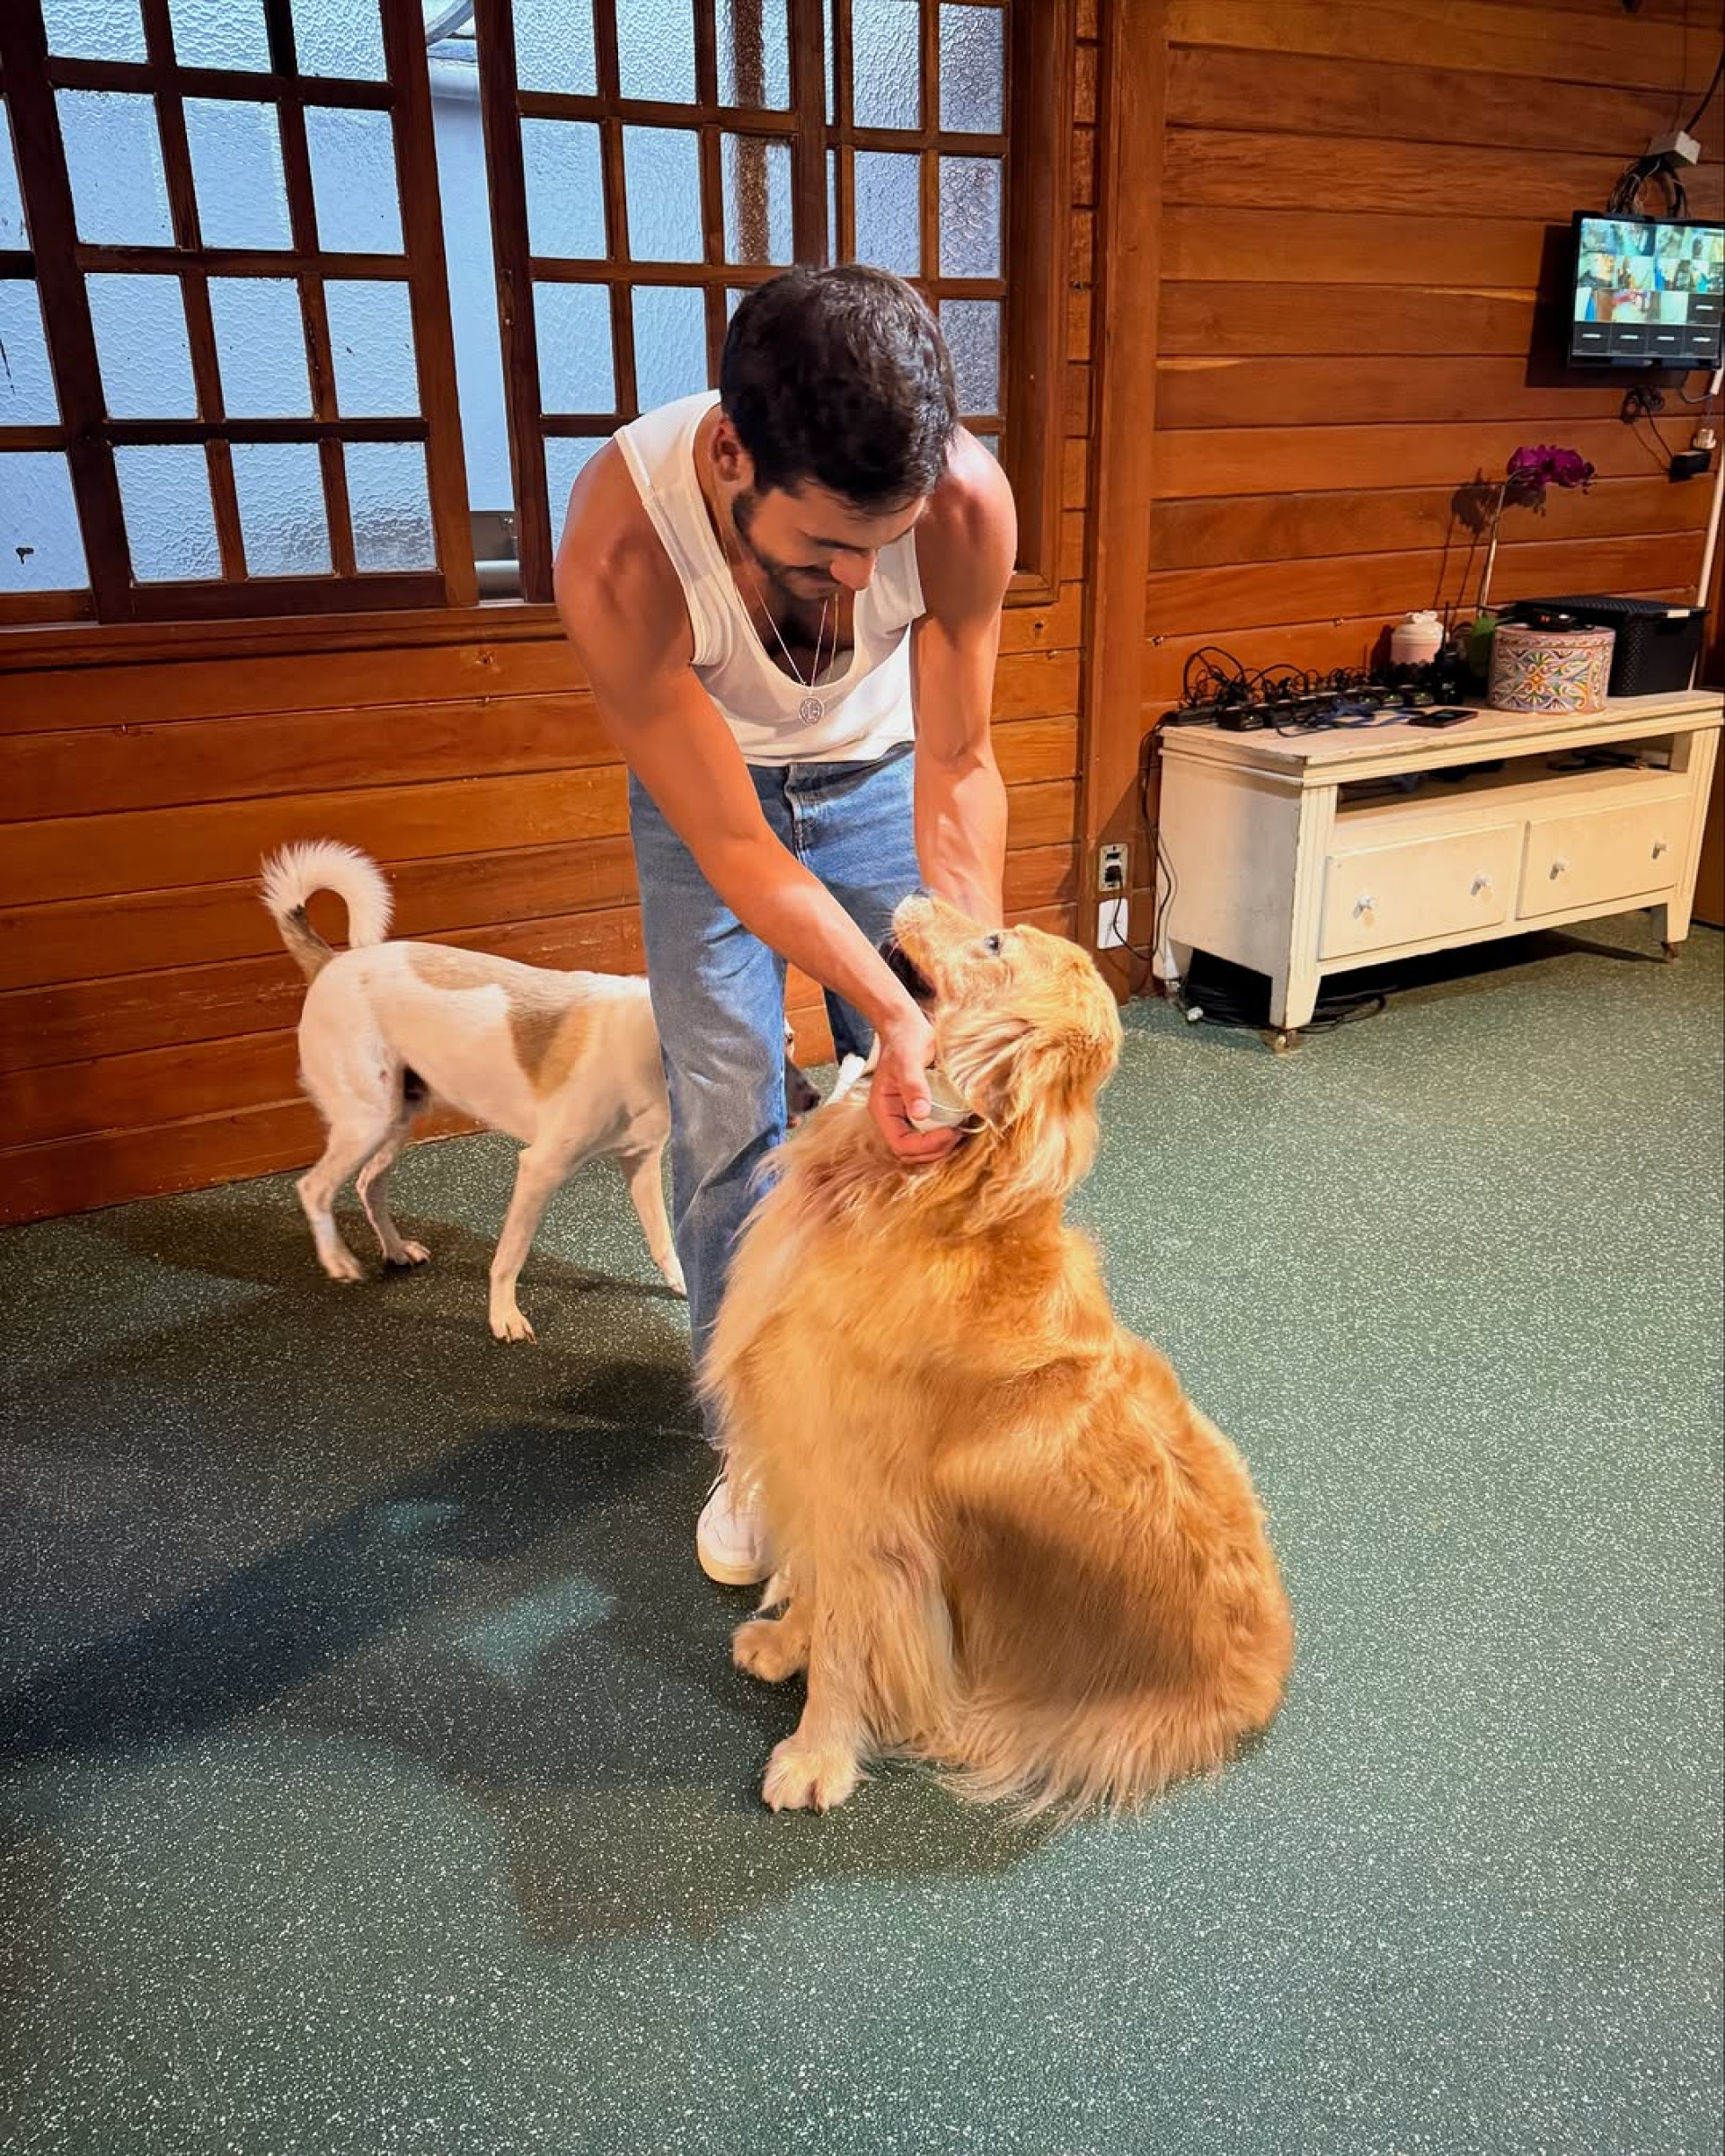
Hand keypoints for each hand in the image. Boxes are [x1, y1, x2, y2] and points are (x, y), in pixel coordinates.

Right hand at [869, 1009, 960, 1160]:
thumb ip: (914, 1086)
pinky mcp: (916, 1110)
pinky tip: (957, 1125)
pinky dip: (941, 1137)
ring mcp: (904, 1115)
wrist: (905, 1024)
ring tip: (959, 1133)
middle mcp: (892, 1117)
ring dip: (939, 1147)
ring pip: (919, 1148)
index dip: (926, 1146)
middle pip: (909, 1153)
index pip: (901, 1144)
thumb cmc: (905, 1039)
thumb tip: (920, 1113)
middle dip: (934, 1150)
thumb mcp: (909, 1060)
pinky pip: (927, 1134)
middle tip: (958, 1135)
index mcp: (883, 1109)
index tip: (950, 1132)